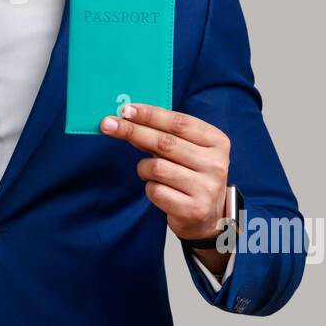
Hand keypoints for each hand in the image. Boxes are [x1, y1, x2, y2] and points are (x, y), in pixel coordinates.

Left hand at [100, 102, 230, 244]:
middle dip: (133, 131)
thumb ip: (165, 135)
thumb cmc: (192, 174)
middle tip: (108, 125)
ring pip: (156, 167)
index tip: (126, 110)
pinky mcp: (193, 209)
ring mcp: (206, 188)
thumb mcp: (187, 150)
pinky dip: (150, 187)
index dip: (150, 114)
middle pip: (165, 143)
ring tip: (148, 172)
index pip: (179, 123)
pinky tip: (159, 189)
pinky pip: (155, 191)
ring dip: (143, 168)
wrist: (209, 215)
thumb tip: (128, 118)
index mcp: (217, 142)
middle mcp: (215, 164)